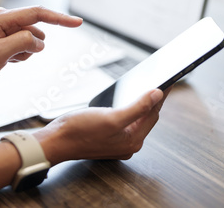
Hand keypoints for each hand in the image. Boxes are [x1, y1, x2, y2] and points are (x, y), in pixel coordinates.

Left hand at [0, 6, 81, 83]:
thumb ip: (22, 43)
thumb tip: (40, 41)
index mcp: (2, 18)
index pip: (38, 13)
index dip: (60, 18)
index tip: (78, 22)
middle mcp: (5, 17)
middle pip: (35, 30)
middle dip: (30, 47)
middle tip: (9, 58)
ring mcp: (6, 26)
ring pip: (32, 39)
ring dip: (24, 53)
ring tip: (5, 59)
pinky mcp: (6, 34)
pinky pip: (25, 44)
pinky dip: (20, 54)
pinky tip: (5, 59)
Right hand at [35, 88, 170, 164]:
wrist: (56, 141)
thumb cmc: (80, 131)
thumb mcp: (112, 117)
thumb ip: (138, 107)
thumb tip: (157, 95)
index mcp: (133, 140)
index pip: (153, 114)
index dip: (160, 96)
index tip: (168, 80)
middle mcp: (128, 144)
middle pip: (146, 117)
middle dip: (153, 100)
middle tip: (160, 81)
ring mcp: (117, 142)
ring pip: (136, 119)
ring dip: (140, 104)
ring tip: (146, 88)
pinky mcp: (107, 138)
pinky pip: (125, 122)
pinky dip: (129, 110)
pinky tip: (126, 101)